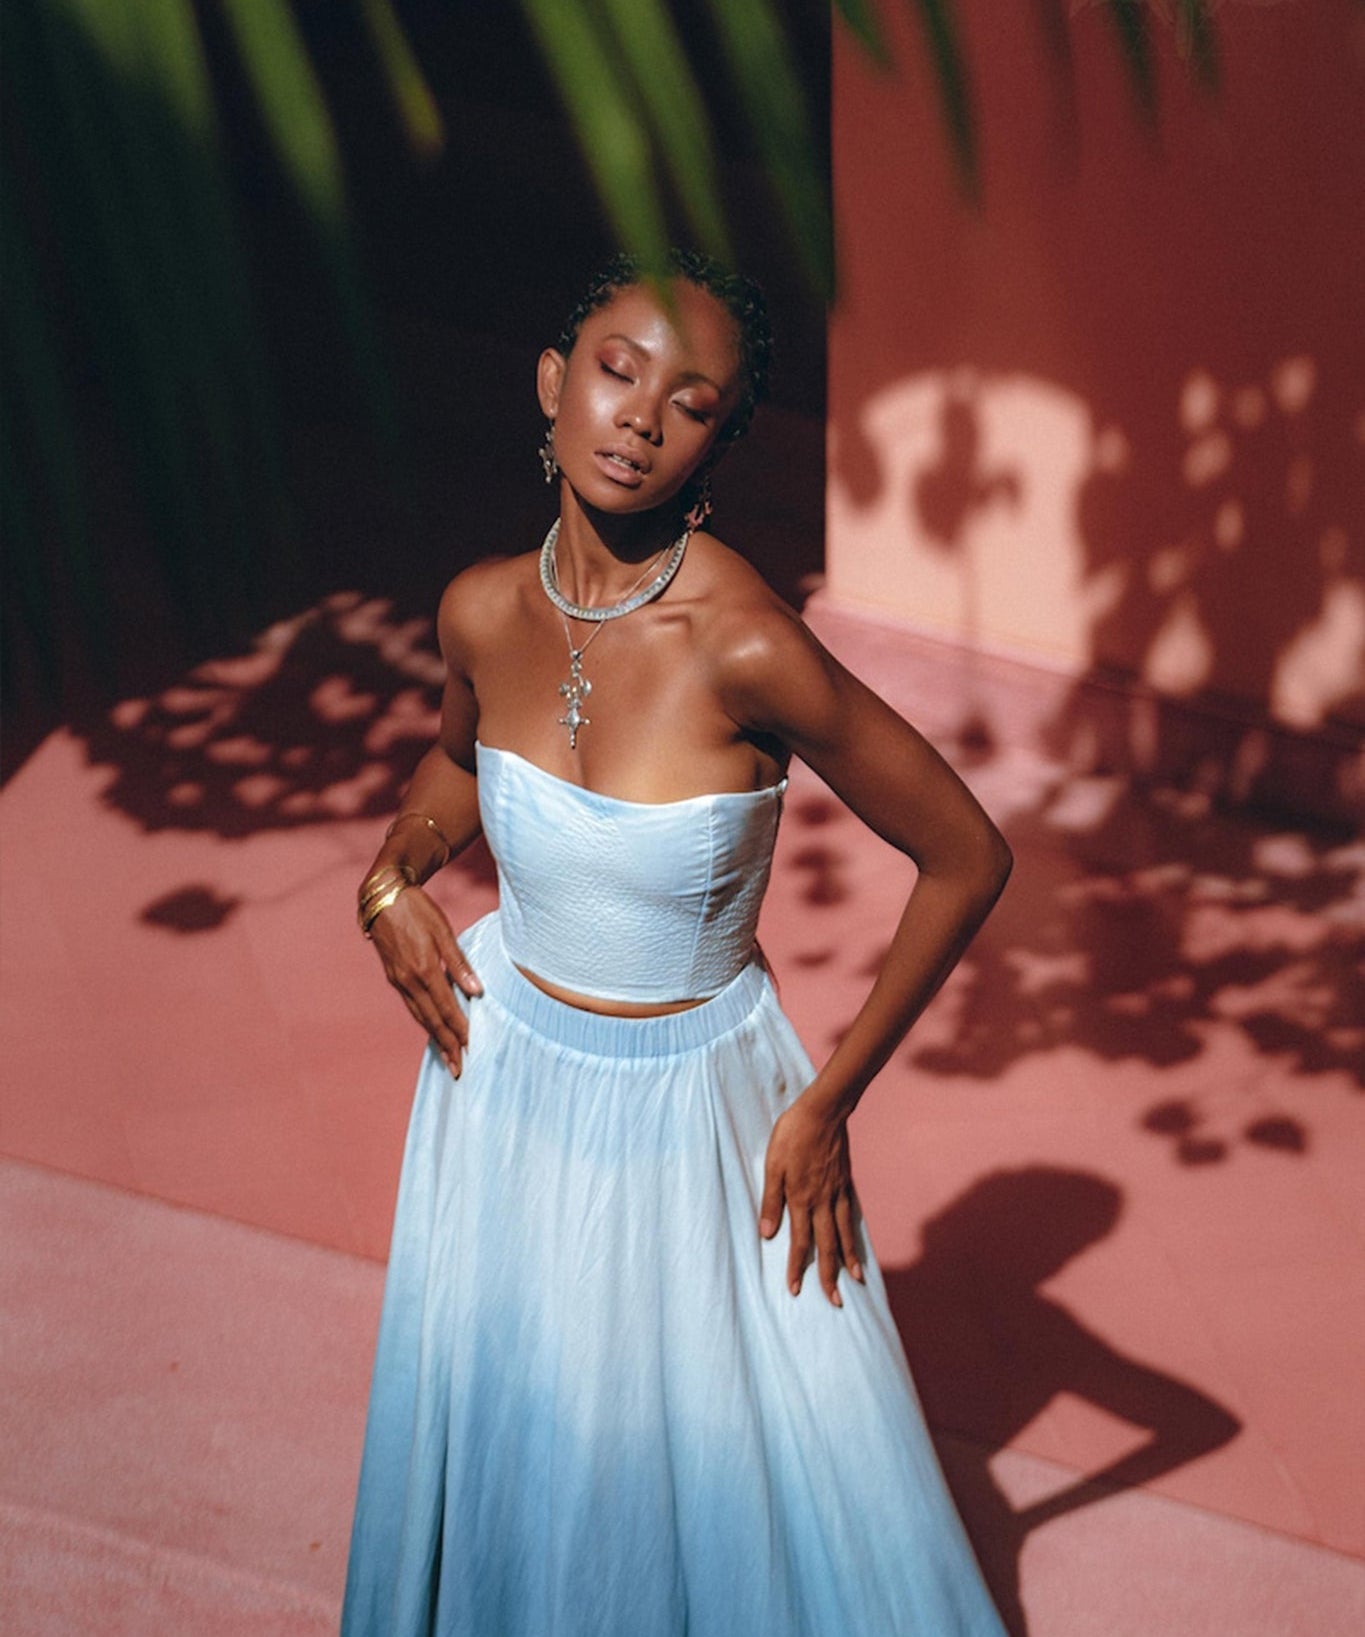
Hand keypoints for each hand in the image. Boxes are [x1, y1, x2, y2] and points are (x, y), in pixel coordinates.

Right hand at [367, 886, 481, 1075]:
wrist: (383, 896)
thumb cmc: (418, 910)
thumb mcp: (443, 932)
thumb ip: (459, 964)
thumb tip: (477, 991)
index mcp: (424, 970)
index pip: (447, 1009)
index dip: (460, 1030)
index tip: (472, 1049)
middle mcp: (409, 980)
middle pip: (431, 1020)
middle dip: (446, 1045)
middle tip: (459, 1069)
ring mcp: (398, 980)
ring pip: (419, 1016)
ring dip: (434, 1038)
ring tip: (447, 1057)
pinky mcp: (394, 976)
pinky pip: (411, 1005)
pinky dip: (423, 1021)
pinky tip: (431, 1028)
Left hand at [759, 1096, 863, 1306]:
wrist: (823, 1111)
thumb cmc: (792, 1134)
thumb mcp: (773, 1164)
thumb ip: (770, 1199)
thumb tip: (766, 1233)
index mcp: (800, 1199)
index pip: (800, 1242)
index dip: (797, 1268)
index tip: (796, 1290)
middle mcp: (822, 1202)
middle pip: (826, 1246)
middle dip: (829, 1276)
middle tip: (835, 1302)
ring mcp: (837, 1193)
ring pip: (843, 1234)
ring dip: (848, 1260)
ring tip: (856, 1280)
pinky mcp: (845, 1183)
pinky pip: (851, 1215)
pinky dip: (854, 1234)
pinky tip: (856, 1243)